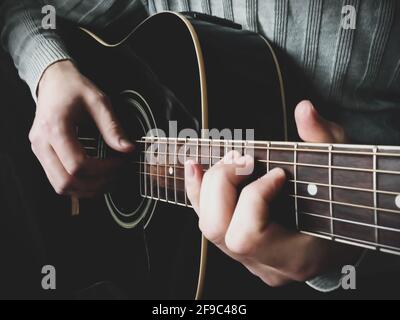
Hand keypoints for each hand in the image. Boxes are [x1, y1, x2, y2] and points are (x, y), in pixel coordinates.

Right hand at [29, 60, 133, 197]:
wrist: (53, 81)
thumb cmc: (75, 89)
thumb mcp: (99, 102)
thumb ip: (113, 128)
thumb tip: (129, 150)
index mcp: (54, 128)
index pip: (77, 165)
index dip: (103, 170)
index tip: (121, 163)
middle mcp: (41, 143)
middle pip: (66, 181)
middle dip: (96, 184)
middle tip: (117, 175)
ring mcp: (38, 151)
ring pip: (60, 187)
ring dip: (87, 189)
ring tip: (108, 179)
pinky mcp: (41, 155)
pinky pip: (57, 181)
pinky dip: (78, 185)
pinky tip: (95, 178)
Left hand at [185, 100, 360, 286]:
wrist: (344, 237)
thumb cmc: (347, 205)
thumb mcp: (341, 170)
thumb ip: (323, 140)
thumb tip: (304, 110)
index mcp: (294, 256)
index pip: (250, 234)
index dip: (255, 196)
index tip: (277, 172)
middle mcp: (266, 264)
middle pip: (219, 230)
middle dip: (223, 185)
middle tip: (244, 160)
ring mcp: (249, 259)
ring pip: (208, 227)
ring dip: (208, 186)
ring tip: (226, 158)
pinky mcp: (239, 248)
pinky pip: (208, 222)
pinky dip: (199, 192)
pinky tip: (194, 166)